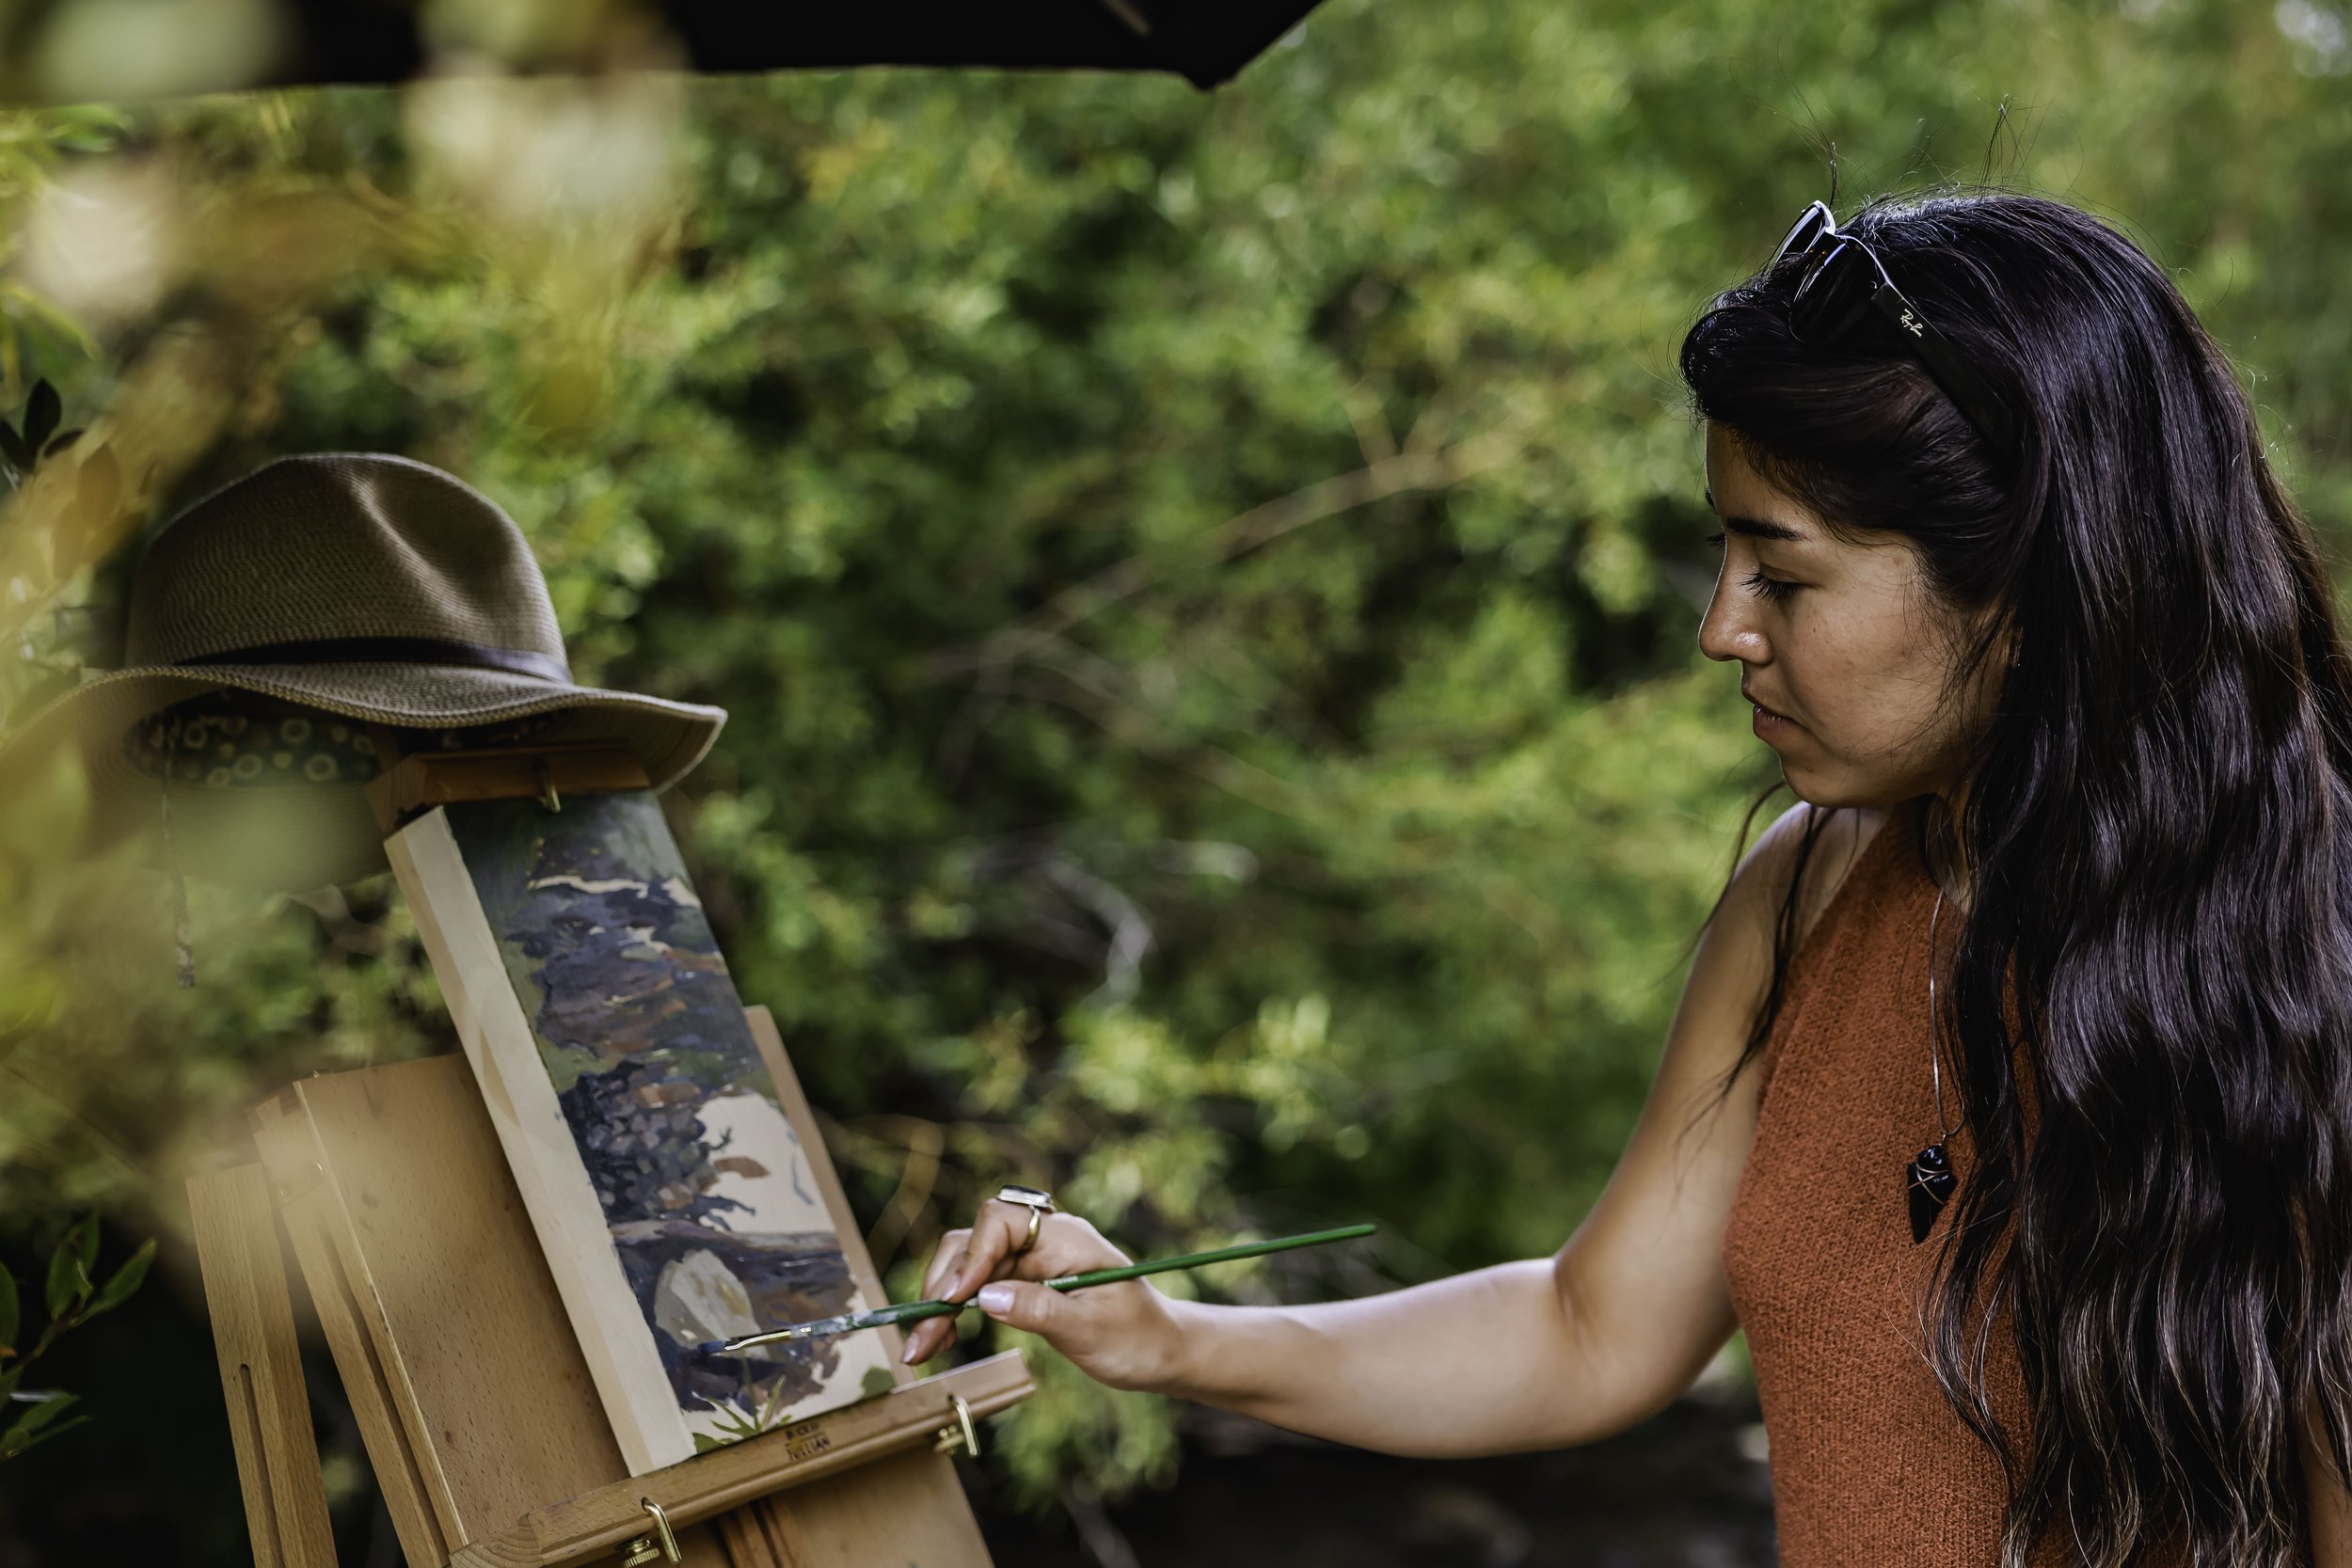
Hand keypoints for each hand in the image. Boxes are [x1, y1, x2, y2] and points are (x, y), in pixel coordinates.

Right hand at [898, 1198, 1192, 1392]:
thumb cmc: (1139, 1338)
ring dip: (940, 1303)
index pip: (1001, 1221)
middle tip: (921, 1338)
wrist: (1162, 1351)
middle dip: (942, 1285)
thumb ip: (1039, 1310)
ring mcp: (1030, 1262)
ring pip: (968, 1268)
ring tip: (922, 1349)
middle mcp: (1043, 1241)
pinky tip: (944, 1340)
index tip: (953, 1301)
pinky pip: (978, 1289)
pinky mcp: (1023, 1284)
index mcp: (1066, 1238)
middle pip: (973, 1243)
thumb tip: (983, 1297)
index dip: (972, 1256)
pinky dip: (955, 1313)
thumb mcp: (1091, 1330)